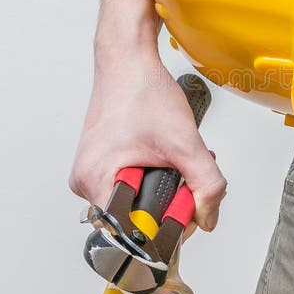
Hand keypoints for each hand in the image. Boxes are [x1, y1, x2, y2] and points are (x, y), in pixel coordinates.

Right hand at [69, 56, 226, 231]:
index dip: (167, 227)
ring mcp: (91, 172)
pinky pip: (130, 185)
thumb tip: (208, 217)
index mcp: (94, 182)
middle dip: (170, 203)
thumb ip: (206, 183)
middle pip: (135, 220)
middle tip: (185, 175)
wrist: (129, 60)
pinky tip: (165, 155)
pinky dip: (153, 175)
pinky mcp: (100, 163)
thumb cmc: (142, 90)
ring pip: (136, 202)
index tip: (187, 207)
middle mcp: (85, 181)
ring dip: (164, 188)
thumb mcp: (184, 142)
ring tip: (177, 159)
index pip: (133, 233)